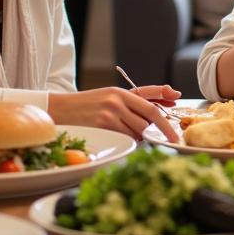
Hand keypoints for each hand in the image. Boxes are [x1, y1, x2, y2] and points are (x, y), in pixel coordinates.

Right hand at [47, 84, 180, 141]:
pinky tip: (115, 137)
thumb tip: (171, 96)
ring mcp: (108, 116)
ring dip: (136, 137)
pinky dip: (125, 142)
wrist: (58, 110)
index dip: (166, 121)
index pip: (151, 106)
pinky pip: (123, 140)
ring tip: (123, 132)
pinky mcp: (100, 128)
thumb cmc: (88, 105)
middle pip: (146, 122)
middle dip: (151, 131)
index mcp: (120, 92)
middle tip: (151, 136)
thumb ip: (138, 99)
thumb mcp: (111, 97)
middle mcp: (116, 102)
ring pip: (136, 133)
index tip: (175, 133)